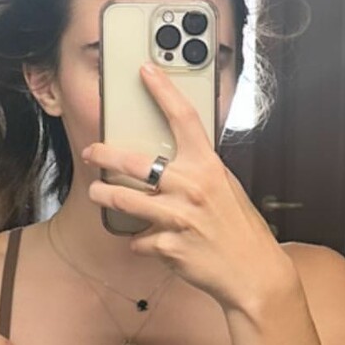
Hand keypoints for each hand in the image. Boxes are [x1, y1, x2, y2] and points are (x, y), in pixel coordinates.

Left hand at [81, 60, 293, 314]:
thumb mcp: (225, 188)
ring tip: (97, 194)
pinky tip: (147, 242)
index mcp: (208, 166)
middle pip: (134, 162)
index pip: (183, 118)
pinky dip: (139, 241)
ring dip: (104, 196)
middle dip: (104, 156)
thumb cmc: (239, 228)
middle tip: (92, 153)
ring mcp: (178, 217)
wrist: (253, 273)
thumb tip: (169, 160)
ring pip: (123, 200)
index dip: (163, 91)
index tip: (145, 72)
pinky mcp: (168, 246)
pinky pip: (138, 239)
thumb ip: (198, 171)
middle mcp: (191, 187)